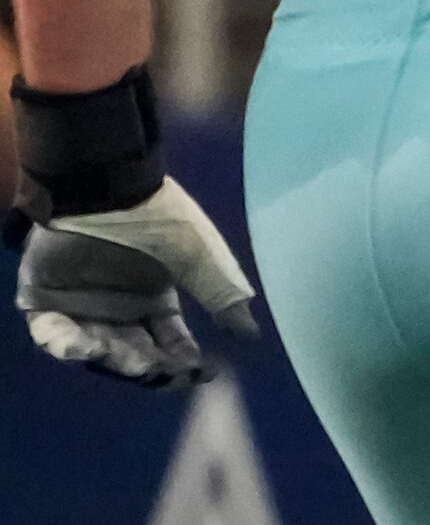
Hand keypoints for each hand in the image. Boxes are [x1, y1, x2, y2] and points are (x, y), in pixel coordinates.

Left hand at [15, 178, 258, 388]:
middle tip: (159, 371)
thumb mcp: (197, 256)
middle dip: (148, 366)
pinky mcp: (44, 299)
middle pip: (132, 352)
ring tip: (132, 361)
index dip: (184, 361)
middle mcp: (118, 307)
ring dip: (111, 359)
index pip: (169, 341)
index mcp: (154, 298)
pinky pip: (50, 332)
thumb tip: (252, 334)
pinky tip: (85, 349)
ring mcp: (80, 305)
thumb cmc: (157, 218)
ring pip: (94, 348)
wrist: (106, 188)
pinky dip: (64, 345)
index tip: (202, 373)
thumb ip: (221, 293)